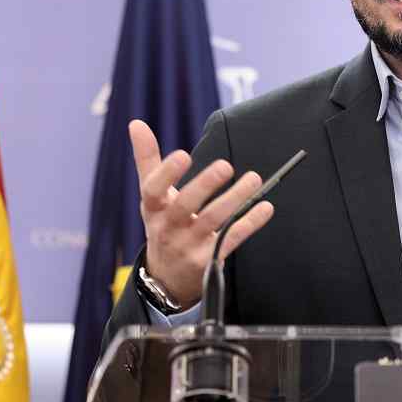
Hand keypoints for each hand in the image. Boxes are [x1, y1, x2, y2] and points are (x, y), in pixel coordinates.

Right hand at [129, 119, 274, 305]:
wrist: (166, 278)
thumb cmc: (163, 224)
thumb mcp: (151, 196)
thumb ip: (146, 160)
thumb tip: (135, 123)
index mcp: (154, 208)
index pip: (153, 190)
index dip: (167, 174)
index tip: (183, 155)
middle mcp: (169, 227)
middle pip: (185, 206)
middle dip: (205, 185)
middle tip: (226, 165)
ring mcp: (188, 245)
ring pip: (212, 221)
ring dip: (234, 199)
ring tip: (254, 179)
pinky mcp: (208, 260)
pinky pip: (231, 239)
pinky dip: (249, 223)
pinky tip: (265, 207)